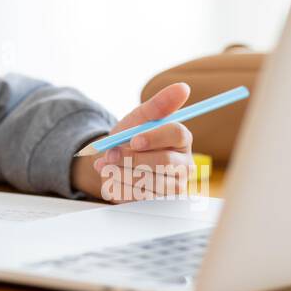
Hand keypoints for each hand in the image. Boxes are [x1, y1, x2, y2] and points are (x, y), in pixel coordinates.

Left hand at [71, 82, 193, 202]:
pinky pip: (139, 198)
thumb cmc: (131, 137)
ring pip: (150, 182)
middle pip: (165, 163)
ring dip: (122, 172)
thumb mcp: (140, 118)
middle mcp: (184, 164)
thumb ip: (159, 104)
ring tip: (107, 165)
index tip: (132, 140)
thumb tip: (182, 87)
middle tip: (109, 155)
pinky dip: (119, 186)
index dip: (154, 137)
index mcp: (182, 139)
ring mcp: (174, 186)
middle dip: (132, 158)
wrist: (114, 161)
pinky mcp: (159, 203)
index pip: (177, 134)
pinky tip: (112, 178)